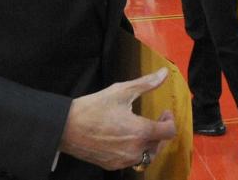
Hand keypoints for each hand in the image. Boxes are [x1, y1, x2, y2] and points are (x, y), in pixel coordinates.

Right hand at [59, 68, 176, 169]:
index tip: (164, 113)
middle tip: (156, 119)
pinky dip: (134, 152)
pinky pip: (131, 162)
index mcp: (140, 131)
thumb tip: (164, 73)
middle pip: (159, 145)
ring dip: (149, 144)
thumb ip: (146, 83)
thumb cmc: (93, 108)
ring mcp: (124, 160)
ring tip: (143, 131)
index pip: (169, 132)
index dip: (170, 121)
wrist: (67, 128)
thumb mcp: (121, 91)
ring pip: (147, 156)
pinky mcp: (113, 165)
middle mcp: (135, 150)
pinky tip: (127, 140)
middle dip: (160, 131)